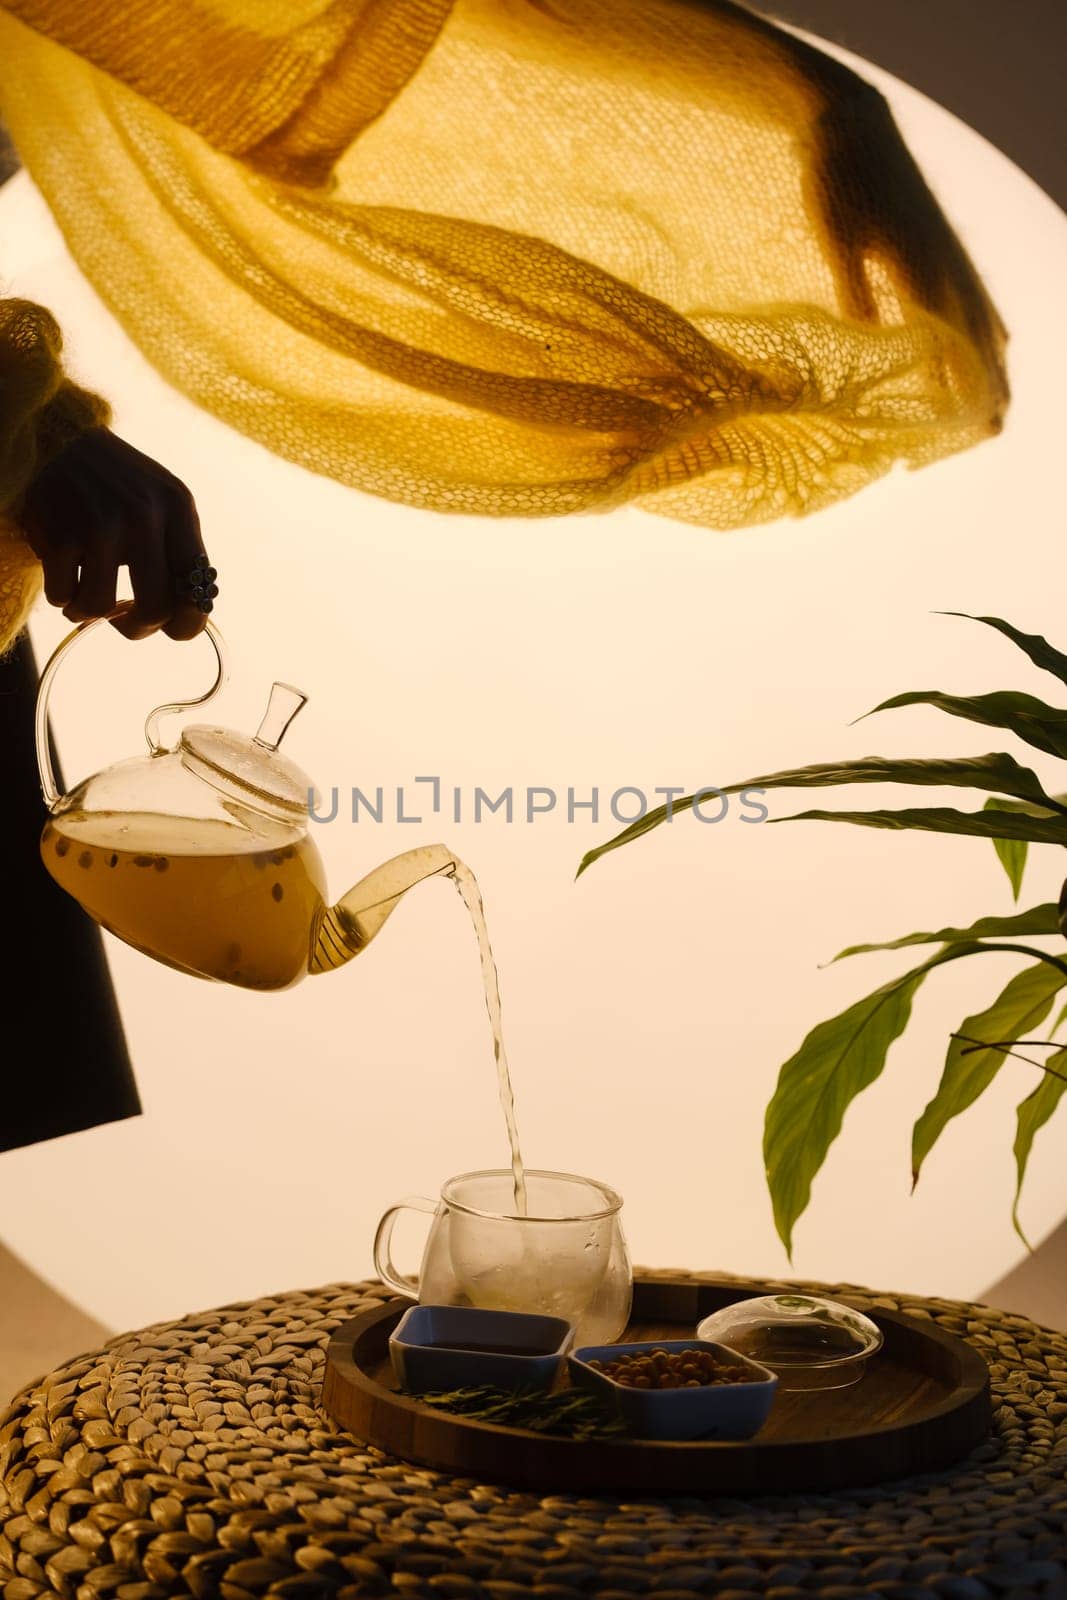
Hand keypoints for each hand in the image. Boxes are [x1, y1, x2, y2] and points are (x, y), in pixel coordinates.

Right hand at [18, 428, 215, 640]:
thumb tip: (188, 616)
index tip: (170, 627)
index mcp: (178, 509)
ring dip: (88, 612)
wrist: (56, 436)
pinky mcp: (61, 533)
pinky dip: (61, 596)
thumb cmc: (115, 481)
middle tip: (124, 621)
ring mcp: (102, 525)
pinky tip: (62, 575)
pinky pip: (63, 596)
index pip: (198, 591)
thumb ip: (177, 550)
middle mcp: (146, 516)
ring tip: (83, 595)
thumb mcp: (161, 501)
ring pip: (101, 608)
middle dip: (138, 628)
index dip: (186, 624)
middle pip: (155, 610)